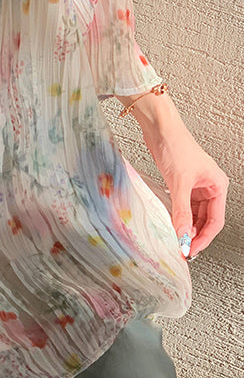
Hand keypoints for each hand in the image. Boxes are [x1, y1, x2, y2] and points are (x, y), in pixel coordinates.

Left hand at [137, 103, 228, 258]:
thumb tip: (182, 234)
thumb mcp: (179, 183)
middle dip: (194, 234)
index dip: (204, 238)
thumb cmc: (175, 145)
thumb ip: (181, 211)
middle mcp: (209, 186)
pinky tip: (171, 224)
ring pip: (194, 214)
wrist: (159, 128)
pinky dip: (178, 216)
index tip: (191, 249)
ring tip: (175, 238)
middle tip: (181, 248)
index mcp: (217, 185)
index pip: (215, 221)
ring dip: (186, 226)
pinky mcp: (181, 183)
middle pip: (205, 219)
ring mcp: (195, 185)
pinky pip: (183, 206)